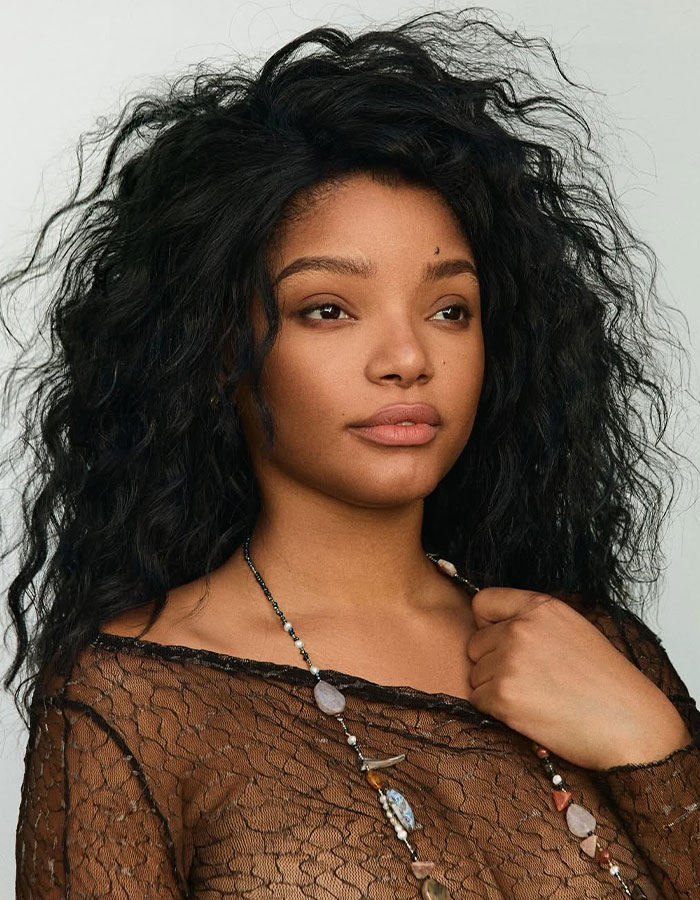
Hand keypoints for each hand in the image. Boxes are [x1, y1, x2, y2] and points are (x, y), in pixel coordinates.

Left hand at [466, 588, 691, 769]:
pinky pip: (478, 700)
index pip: (483, 602)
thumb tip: (493, 626)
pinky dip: (496, 711)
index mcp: (540, 607)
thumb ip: (532, 621)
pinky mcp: (504, 695)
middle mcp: (520, 628)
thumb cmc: (607, 683)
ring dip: (495, 689)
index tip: (501, 641)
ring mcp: (510, 661)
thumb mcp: (572, 630)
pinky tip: (528, 714)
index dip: (487, 624)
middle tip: (529, 680)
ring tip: (535, 698)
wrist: (631, 726)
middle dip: (491, 662)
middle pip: (475, 643)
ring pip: (475, 674)